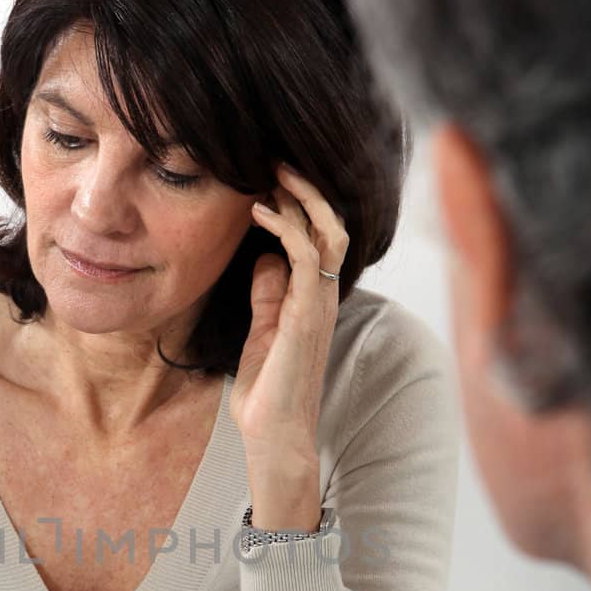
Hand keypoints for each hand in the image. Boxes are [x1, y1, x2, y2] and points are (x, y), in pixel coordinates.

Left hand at [229, 163, 348, 463]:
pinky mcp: (306, 315)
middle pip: (331, 223)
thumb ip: (268, 294)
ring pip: (328, 231)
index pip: (321, 234)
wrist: (274, 435)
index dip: (300, 201)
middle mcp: (325, 295)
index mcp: (317, 297)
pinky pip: (307, 257)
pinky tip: (259, 211)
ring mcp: (320, 304)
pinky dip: (285, 227)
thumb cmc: (269, 390)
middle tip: (274, 156)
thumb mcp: (262, 330)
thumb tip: (266, 256)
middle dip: (306, 186)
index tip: (268, 174)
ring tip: (272, 170)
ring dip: (301, 196)